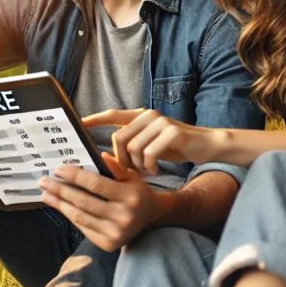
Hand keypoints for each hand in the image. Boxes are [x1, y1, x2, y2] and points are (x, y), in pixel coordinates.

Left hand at [38, 154, 157, 251]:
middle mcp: (123, 216)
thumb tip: (96, 155)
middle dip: (61, 190)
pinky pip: (83, 227)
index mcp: (130, 196)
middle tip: (43, 181)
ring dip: (60, 204)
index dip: (75, 176)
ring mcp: (115, 233)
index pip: (96, 184)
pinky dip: (69, 215)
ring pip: (80, 216)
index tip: (58, 169)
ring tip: (46, 194)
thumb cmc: (136, 191)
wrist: (150, 218)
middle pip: (84, 201)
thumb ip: (114, 167)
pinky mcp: (108, 244)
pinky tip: (59, 205)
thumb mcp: (131, 176)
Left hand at [83, 109, 226, 173]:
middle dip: (121, 160)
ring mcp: (161, 122)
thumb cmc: (174, 146)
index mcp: (141, 116)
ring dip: (137, 166)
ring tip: (146, 171)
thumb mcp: (150, 142)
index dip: (95, 119)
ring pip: (133, 148)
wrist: (206, 144)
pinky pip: (150, 154)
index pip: (113, 115)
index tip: (79, 124)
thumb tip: (106, 156)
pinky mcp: (172, 132)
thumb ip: (132, 142)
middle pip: (119, 138)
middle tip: (130, 172)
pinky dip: (150, 167)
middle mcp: (149, 116)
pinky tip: (156, 170)